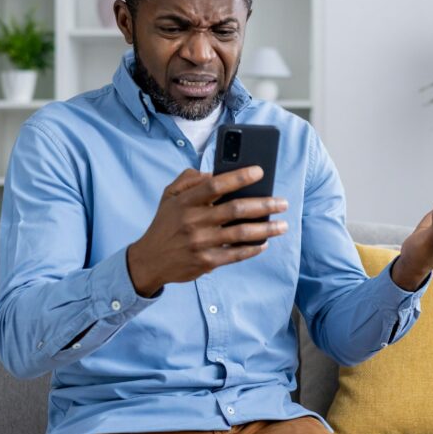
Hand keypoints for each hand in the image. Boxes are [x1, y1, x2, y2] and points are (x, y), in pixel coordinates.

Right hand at [126, 166, 288, 296]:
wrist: (149, 260)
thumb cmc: (165, 224)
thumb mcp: (170, 196)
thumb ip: (190, 179)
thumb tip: (216, 172)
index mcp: (186, 202)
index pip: (215, 184)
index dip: (239, 176)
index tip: (260, 172)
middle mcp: (194, 221)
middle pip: (236, 209)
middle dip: (264, 205)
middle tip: (283, 202)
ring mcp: (201, 243)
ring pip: (241, 233)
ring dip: (267, 229)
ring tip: (283, 225)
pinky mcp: (206, 262)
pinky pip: (236, 254)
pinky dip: (253, 248)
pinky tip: (265, 242)